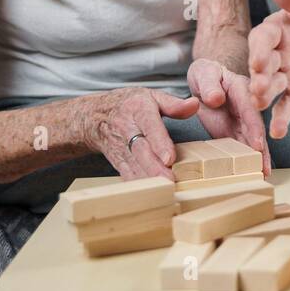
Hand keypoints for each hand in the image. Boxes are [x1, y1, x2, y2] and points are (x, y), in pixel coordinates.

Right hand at [84, 86, 199, 179]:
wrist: (96, 116)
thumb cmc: (130, 106)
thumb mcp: (152, 96)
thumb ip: (174, 104)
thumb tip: (194, 105)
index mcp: (138, 110)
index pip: (149, 126)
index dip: (159, 142)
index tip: (169, 157)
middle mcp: (127, 129)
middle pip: (140, 150)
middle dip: (155, 167)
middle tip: (170, 180)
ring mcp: (120, 147)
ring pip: (133, 166)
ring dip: (148, 179)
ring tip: (165, 189)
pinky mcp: (118, 162)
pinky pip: (127, 175)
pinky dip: (139, 185)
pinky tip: (151, 193)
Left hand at [188, 58, 270, 174]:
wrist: (206, 81)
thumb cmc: (207, 74)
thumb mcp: (205, 73)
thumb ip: (210, 85)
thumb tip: (216, 99)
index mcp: (242, 89)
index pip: (249, 109)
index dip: (254, 126)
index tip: (257, 143)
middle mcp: (248, 107)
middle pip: (256, 129)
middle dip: (261, 149)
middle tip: (264, 167)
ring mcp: (244, 121)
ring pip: (253, 141)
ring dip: (258, 159)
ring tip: (261, 175)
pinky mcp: (237, 132)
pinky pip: (244, 147)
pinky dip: (248, 160)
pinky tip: (253, 173)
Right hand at [248, 0, 289, 138]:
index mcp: (276, 29)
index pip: (263, 39)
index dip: (260, 49)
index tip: (260, 59)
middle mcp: (276, 53)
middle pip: (262, 66)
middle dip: (259, 76)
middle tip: (260, 86)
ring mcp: (285, 75)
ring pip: (271, 88)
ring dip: (264, 96)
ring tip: (261, 105)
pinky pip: (287, 106)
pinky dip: (281, 119)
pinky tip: (277, 131)